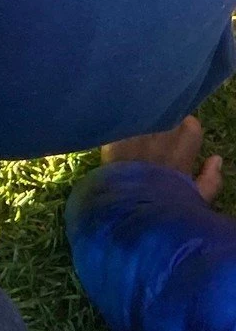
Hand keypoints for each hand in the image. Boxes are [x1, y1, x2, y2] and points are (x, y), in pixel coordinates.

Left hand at [103, 115, 223, 203]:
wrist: (127, 212)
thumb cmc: (165, 207)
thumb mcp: (194, 200)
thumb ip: (211, 180)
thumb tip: (216, 159)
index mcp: (183, 149)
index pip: (190, 125)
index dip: (185, 132)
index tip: (179, 141)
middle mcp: (161, 136)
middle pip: (166, 118)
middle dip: (163, 126)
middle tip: (156, 140)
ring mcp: (136, 134)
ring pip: (143, 119)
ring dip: (142, 126)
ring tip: (137, 140)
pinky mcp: (113, 137)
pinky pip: (120, 125)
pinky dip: (121, 132)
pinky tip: (119, 142)